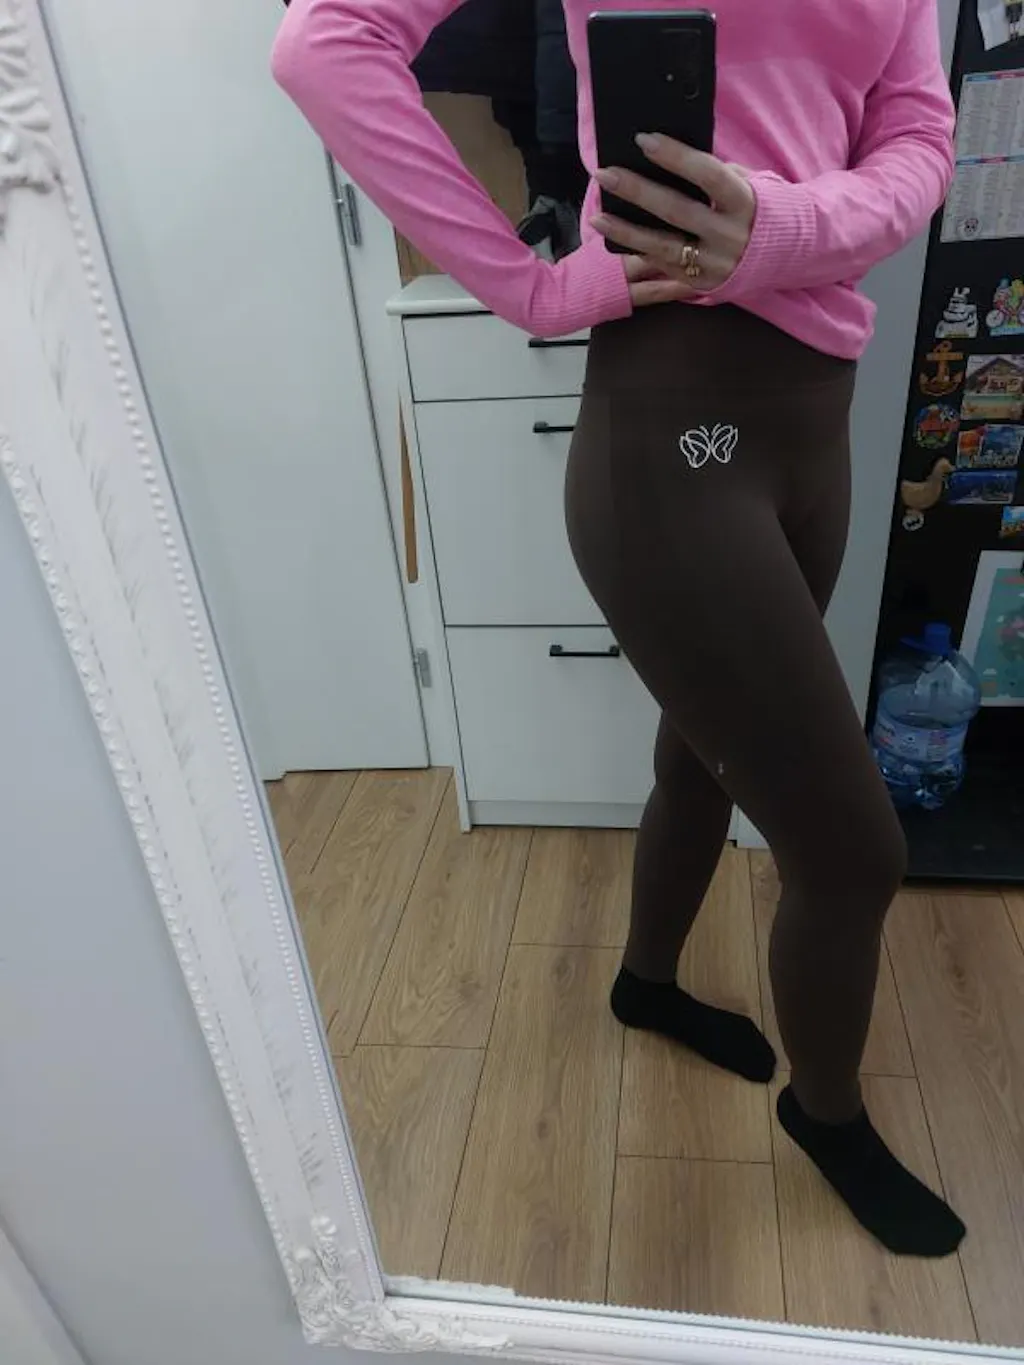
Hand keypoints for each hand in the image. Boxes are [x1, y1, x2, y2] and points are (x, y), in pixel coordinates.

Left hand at [593, 133, 754, 303]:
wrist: (787, 255)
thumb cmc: (758, 209)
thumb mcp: (748, 186)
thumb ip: (715, 177)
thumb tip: (669, 161)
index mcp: (744, 202)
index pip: (707, 174)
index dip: (676, 157)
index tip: (644, 140)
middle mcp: (729, 235)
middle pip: (676, 211)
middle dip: (637, 191)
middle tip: (605, 173)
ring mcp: (714, 263)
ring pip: (662, 246)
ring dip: (626, 230)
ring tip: (597, 215)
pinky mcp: (702, 284)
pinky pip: (664, 266)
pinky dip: (638, 252)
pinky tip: (616, 240)